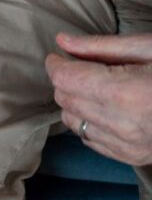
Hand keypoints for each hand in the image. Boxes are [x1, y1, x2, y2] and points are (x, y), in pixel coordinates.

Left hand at [46, 33, 151, 165]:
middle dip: (66, 81)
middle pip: (65, 100)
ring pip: (73, 122)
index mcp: (125, 92)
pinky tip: (106, 108)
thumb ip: (100, 46)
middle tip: (82, 67)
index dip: (56, 65)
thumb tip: (62, 42)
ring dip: (74, 103)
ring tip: (95, 87)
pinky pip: (89, 140)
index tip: (61, 56)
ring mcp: (128, 145)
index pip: (65, 80)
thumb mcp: (148, 48)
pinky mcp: (133, 157)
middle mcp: (123, 123)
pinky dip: (88, 122)